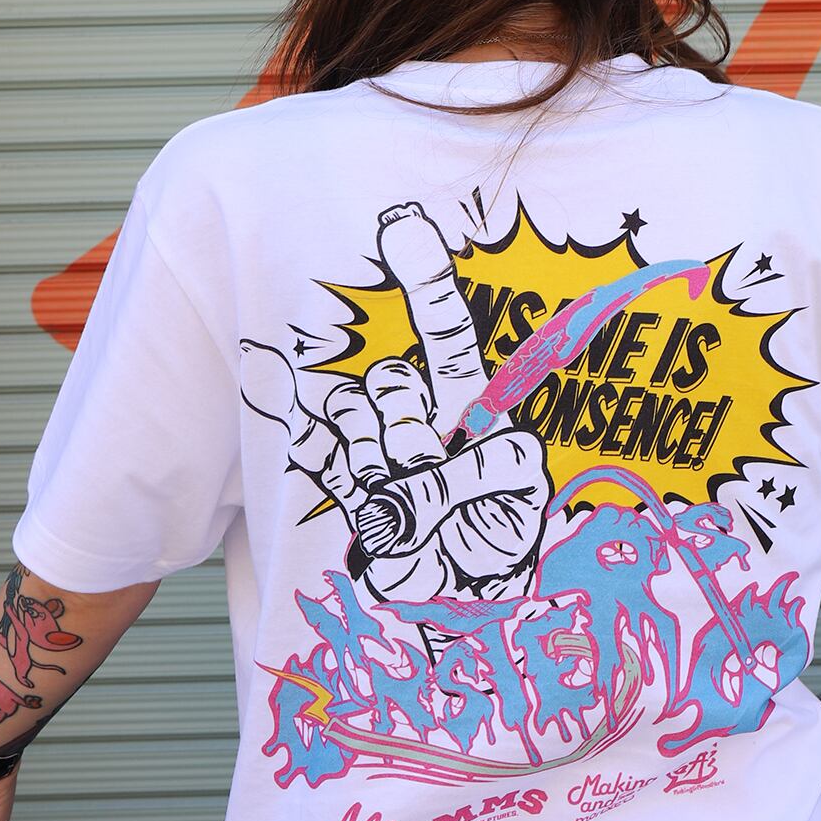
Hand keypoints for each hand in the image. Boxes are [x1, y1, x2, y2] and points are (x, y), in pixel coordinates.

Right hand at [241, 203, 550, 602]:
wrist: (469, 595)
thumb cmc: (501, 539)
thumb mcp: (509, 512)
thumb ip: (454, 492)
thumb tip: (382, 503)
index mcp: (477, 409)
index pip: (447, 337)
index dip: (424, 282)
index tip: (402, 225)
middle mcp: (425, 415)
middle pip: (392, 384)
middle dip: (413, 434)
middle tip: (445, 488)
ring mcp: (381, 447)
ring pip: (356, 418)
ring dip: (380, 466)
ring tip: (418, 514)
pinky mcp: (350, 489)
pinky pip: (318, 452)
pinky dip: (318, 452)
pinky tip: (311, 438)